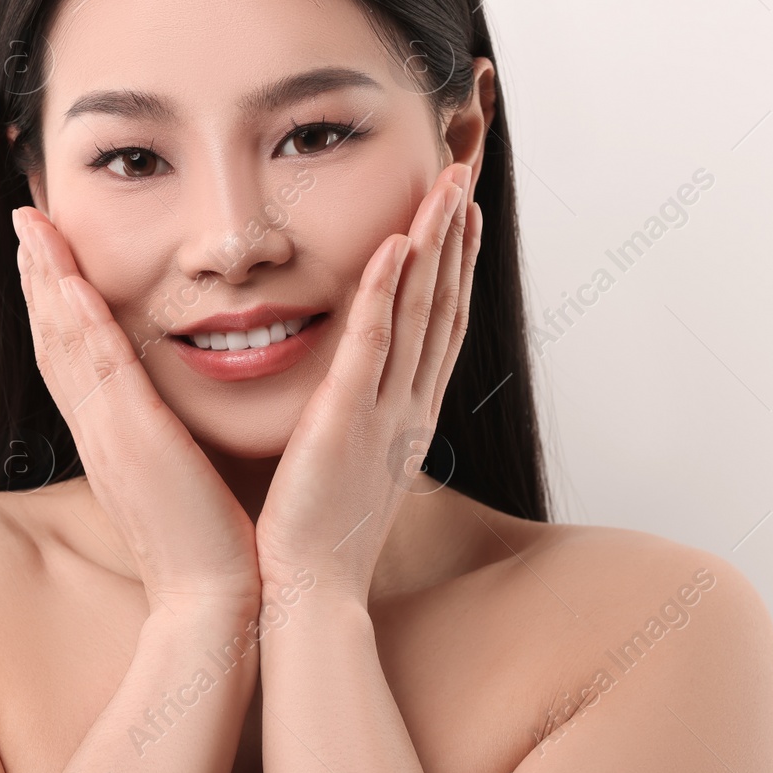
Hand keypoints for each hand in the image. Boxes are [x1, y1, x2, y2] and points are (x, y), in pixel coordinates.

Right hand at [13, 207, 261, 615]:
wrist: (215, 598)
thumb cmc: (209, 540)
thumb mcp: (180, 473)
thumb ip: (169, 435)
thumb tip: (175, 411)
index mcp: (109, 437)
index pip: (72, 354)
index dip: (53, 300)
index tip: (47, 251)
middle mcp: (97, 431)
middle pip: (54, 337)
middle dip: (38, 273)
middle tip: (27, 218)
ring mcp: (107, 435)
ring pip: (65, 342)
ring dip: (47, 279)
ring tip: (35, 227)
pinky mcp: (132, 442)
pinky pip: (98, 370)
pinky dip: (80, 322)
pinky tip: (68, 280)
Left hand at [253, 163, 479, 603]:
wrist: (308, 595)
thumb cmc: (318, 536)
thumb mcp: (349, 464)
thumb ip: (355, 420)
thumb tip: (353, 397)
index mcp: (406, 415)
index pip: (437, 325)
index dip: (452, 265)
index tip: (460, 213)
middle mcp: (408, 406)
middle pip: (441, 305)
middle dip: (454, 237)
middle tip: (464, 177)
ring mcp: (384, 410)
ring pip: (417, 311)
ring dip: (434, 245)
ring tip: (446, 188)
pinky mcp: (346, 419)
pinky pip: (371, 343)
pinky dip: (386, 290)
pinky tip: (396, 245)